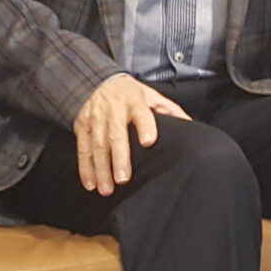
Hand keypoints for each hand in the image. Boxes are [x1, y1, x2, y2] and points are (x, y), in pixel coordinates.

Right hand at [73, 75, 188, 195]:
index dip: (145, 126)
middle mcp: (113, 110)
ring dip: (101, 170)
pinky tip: (90, 184)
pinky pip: (83, 149)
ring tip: (107, 189)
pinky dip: (85, 168)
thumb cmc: (128, 93)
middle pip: (116, 136)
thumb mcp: (150, 95)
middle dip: (119, 158)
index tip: (148, 141)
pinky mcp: (82, 127)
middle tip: (123, 179)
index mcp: (134, 102)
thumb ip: (169, 110)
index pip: (141, 113)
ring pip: (98, 146)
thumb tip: (189, 124)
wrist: (97, 81)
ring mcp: (96, 119)